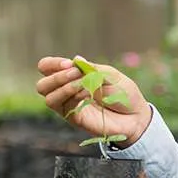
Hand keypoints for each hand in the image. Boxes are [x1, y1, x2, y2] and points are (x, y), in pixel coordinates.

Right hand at [35, 56, 150, 147]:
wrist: (135, 116)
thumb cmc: (123, 93)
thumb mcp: (109, 74)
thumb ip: (91, 68)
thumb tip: (75, 59)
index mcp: (72, 77)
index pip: (46, 68)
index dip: (52, 64)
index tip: (69, 64)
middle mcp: (66, 92)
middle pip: (42, 85)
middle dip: (56, 76)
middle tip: (74, 72)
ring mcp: (69, 106)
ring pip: (48, 97)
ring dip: (63, 86)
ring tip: (82, 84)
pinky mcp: (74, 118)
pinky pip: (62, 107)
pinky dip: (72, 96)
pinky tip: (87, 93)